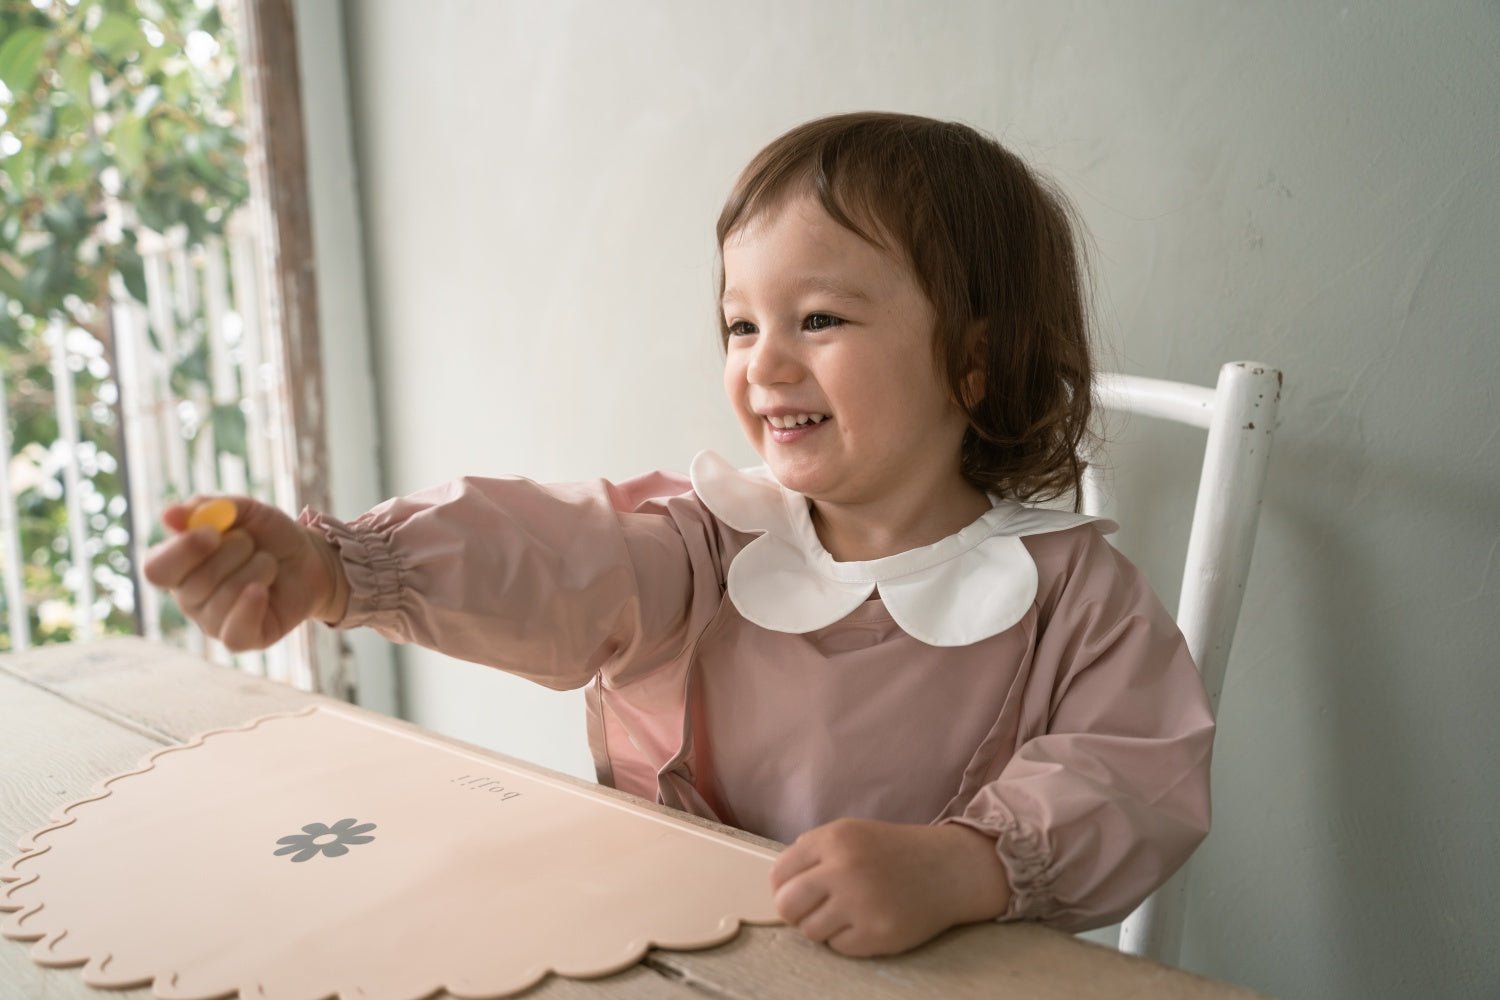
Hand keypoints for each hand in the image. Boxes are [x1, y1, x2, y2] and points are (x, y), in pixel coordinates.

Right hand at [143, 496, 346, 651]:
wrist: (308, 558)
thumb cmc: (268, 535)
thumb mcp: (244, 510)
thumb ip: (207, 508)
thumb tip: (169, 516)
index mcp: (179, 565)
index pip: (156, 569)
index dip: (183, 551)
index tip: (213, 533)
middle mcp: (189, 598)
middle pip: (195, 583)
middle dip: (235, 553)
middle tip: (251, 544)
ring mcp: (213, 622)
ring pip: (223, 601)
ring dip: (256, 571)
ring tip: (268, 564)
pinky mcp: (242, 639)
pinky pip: (234, 635)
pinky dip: (250, 607)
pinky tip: (263, 590)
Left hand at [770, 818, 1011, 956]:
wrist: (948, 869)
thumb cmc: (893, 851)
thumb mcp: (851, 833)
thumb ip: (813, 852)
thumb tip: (779, 886)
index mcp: (834, 839)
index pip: (779, 875)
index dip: (784, 887)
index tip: (799, 890)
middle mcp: (844, 869)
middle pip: (787, 906)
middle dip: (796, 911)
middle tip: (815, 908)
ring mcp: (861, 903)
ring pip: (810, 931)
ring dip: (823, 926)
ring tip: (847, 913)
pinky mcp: (877, 934)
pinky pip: (838, 947)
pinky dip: (848, 939)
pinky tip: (867, 921)